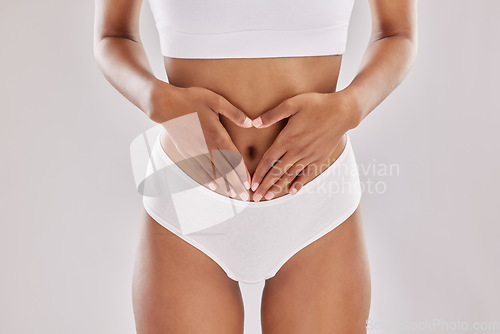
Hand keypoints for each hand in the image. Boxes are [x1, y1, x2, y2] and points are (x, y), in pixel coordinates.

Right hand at [149, 82, 252, 199]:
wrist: (165, 105)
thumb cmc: (191, 99)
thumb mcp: (215, 100)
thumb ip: (234, 113)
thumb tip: (250, 123)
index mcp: (217, 135)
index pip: (234, 158)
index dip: (242, 172)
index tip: (249, 183)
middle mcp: (208, 146)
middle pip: (225, 169)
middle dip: (236, 184)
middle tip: (244, 197)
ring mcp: (196, 150)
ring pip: (213, 171)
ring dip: (224, 184)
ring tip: (232, 194)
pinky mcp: (187, 151)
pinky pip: (199, 168)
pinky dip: (207, 178)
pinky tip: (213, 186)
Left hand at [250, 91, 358, 201]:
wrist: (343, 111)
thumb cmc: (317, 104)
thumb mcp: (292, 103)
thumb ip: (272, 114)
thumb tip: (254, 123)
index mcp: (287, 138)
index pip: (269, 160)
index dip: (259, 173)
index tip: (251, 184)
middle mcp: (297, 150)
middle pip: (277, 172)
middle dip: (265, 186)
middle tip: (255, 197)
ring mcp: (309, 156)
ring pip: (290, 175)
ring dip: (278, 187)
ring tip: (268, 197)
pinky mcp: (319, 157)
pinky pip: (307, 174)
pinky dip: (299, 183)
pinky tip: (291, 192)